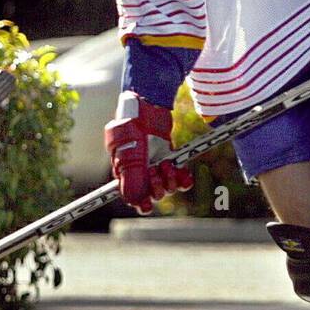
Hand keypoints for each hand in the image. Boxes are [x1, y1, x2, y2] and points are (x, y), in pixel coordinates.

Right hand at [104, 91, 192, 213]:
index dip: (141, 202)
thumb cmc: (132, 127)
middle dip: (157, 186)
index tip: (148, 204)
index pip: (133, 197)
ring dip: (169, 180)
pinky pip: (179, 177)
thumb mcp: (130, 154)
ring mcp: (155, 164)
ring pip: (167, 187)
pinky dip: (183, 178)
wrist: (147, 105)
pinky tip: (185, 174)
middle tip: (157, 170)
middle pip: (152, 194)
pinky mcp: (169, 157)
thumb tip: (135, 203)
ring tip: (167, 164)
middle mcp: (140, 171)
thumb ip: (132, 178)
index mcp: (125, 172)